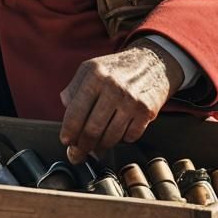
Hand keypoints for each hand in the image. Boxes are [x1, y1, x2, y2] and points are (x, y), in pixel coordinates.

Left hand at [59, 40, 184, 162]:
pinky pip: (129, 137)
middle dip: (82, 148)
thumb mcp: (90, 68)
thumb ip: (73, 89)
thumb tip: (65, 112)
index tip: (66, 142)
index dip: (69, 132)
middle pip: (92, 130)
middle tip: (77, 155)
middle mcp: (113, 88)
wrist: (153, 62)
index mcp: (95, 76)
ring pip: (110, 138)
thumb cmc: (117, 69)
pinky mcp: (147, 111)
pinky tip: (117, 132)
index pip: (75, 113)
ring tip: (95, 148)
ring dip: (100, 147)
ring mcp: (131, 101)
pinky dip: (121, 139)